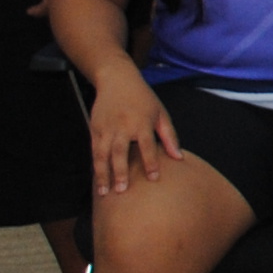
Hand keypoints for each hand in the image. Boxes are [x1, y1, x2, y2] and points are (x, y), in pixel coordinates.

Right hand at [89, 72, 181, 195]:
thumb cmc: (143, 99)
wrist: (117, 80)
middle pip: (120, 152)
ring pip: (102, 154)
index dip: (151, 161)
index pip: (147, 145)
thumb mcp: (160, 113)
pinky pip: (94, 150)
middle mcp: (122, 126)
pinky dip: (96, 166)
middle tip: (122, 190)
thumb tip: (179, 158)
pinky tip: (98, 180)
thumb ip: (169, 136)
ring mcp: (106, 128)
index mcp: (141, 122)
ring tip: (104, 193)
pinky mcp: (95, 129)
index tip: (154, 178)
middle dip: (120, 172)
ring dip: (102, 174)